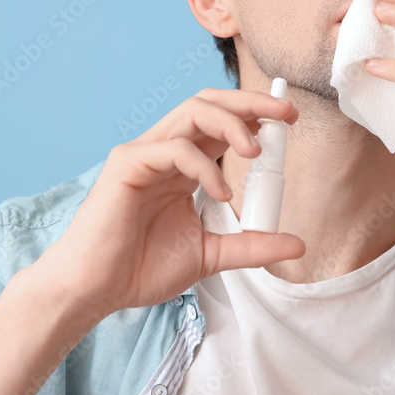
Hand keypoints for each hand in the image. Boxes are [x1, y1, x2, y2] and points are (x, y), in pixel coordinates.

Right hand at [37, 88, 303, 319]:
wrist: (96, 291)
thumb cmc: (140, 269)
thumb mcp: (210, 255)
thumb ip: (251, 246)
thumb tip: (297, 243)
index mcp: (183, 165)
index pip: (222, 124)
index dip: (256, 116)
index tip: (289, 121)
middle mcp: (165, 150)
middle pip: (210, 104)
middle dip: (251, 103)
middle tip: (286, 115)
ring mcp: (144, 153)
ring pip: (192, 112)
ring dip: (231, 124)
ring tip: (255, 152)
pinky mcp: (127, 164)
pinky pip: (174, 148)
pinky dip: (204, 167)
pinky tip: (220, 195)